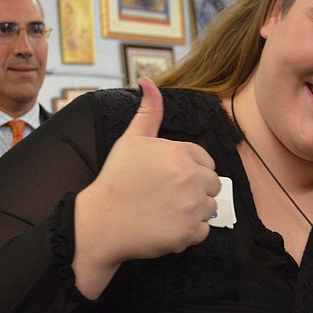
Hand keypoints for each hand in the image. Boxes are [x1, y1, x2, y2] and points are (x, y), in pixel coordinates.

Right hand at [74, 77, 220, 297]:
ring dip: (193, 212)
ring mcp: (192, 206)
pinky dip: (188, 232)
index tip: (167, 179)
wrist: (100, 223)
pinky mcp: (189, 232)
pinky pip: (203, 231)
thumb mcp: (131, 140)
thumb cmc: (116, 180)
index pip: (206, 162)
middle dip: (195, 191)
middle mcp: (190, 177)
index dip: (189, 171)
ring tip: (164, 211)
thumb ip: (149, 112)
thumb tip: (147, 80)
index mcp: (181, 153)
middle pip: (213, 185)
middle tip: (166, 196)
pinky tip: (165, 226)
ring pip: (210, 208)